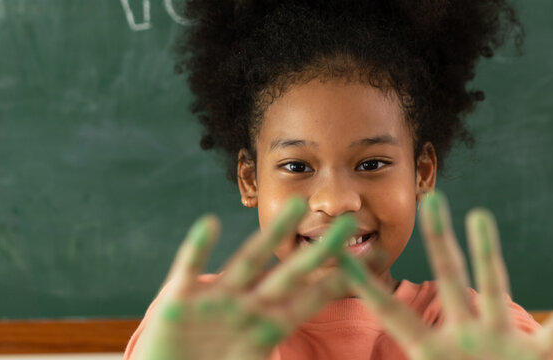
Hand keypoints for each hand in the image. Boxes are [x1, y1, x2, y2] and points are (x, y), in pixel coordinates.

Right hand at [134, 197, 355, 359]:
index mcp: (269, 327)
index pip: (314, 299)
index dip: (344, 280)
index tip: (375, 259)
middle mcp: (248, 307)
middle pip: (291, 273)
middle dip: (321, 250)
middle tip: (351, 223)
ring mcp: (216, 300)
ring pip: (249, 261)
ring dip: (272, 236)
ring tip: (297, 206)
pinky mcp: (178, 302)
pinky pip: (189, 270)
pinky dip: (198, 249)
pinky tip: (209, 224)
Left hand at [338, 191, 552, 359]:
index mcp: (430, 350)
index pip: (393, 312)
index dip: (370, 287)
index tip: (345, 257)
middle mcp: (465, 333)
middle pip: (449, 278)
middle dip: (440, 240)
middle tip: (431, 198)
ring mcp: (499, 340)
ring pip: (495, 286)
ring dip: (487, 252)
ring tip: (480, 217)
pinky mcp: (533, 355)